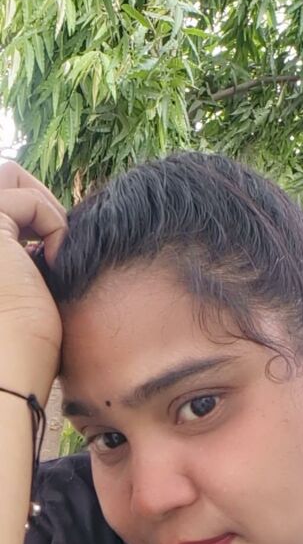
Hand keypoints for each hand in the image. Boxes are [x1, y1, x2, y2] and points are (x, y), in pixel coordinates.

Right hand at [0, 162, 65, 401]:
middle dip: (36, 197)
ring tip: (55, 250)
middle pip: (1, 174)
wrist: (7, 371)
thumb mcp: (20, 280)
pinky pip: (27, 200)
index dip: (30, 213)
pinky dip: (53, 224)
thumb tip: (41, 229)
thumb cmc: (18, 343)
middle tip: (55, 241)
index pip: (0, 199)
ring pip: (8, 173)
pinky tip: (53, 262)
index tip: (48, 250)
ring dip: (43, 204)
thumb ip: (20, 247)